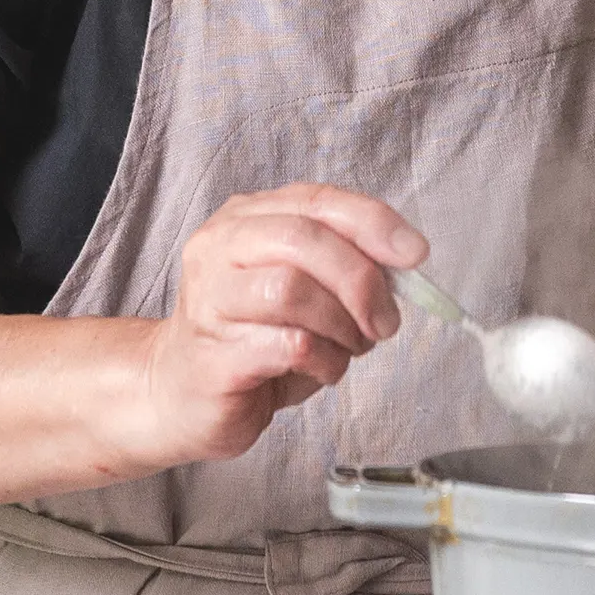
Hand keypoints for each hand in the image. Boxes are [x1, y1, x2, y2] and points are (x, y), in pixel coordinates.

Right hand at [125, 185, 428, 468]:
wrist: (178, 393)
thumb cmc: (252, 337)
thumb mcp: (303, 289)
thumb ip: (344, 264)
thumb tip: (406, 264)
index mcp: (246, 218)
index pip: (317, 201)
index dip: (373, 222)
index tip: (416, 254)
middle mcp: (220, 247)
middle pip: (304, 239)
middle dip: (361, 279)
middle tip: (385, 321)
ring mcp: (209, 300)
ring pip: (292, 290)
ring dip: (342, 325)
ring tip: (350, 348)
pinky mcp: (214, 356)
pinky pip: (287, 346)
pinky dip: (325, 360)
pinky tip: (324, 370)